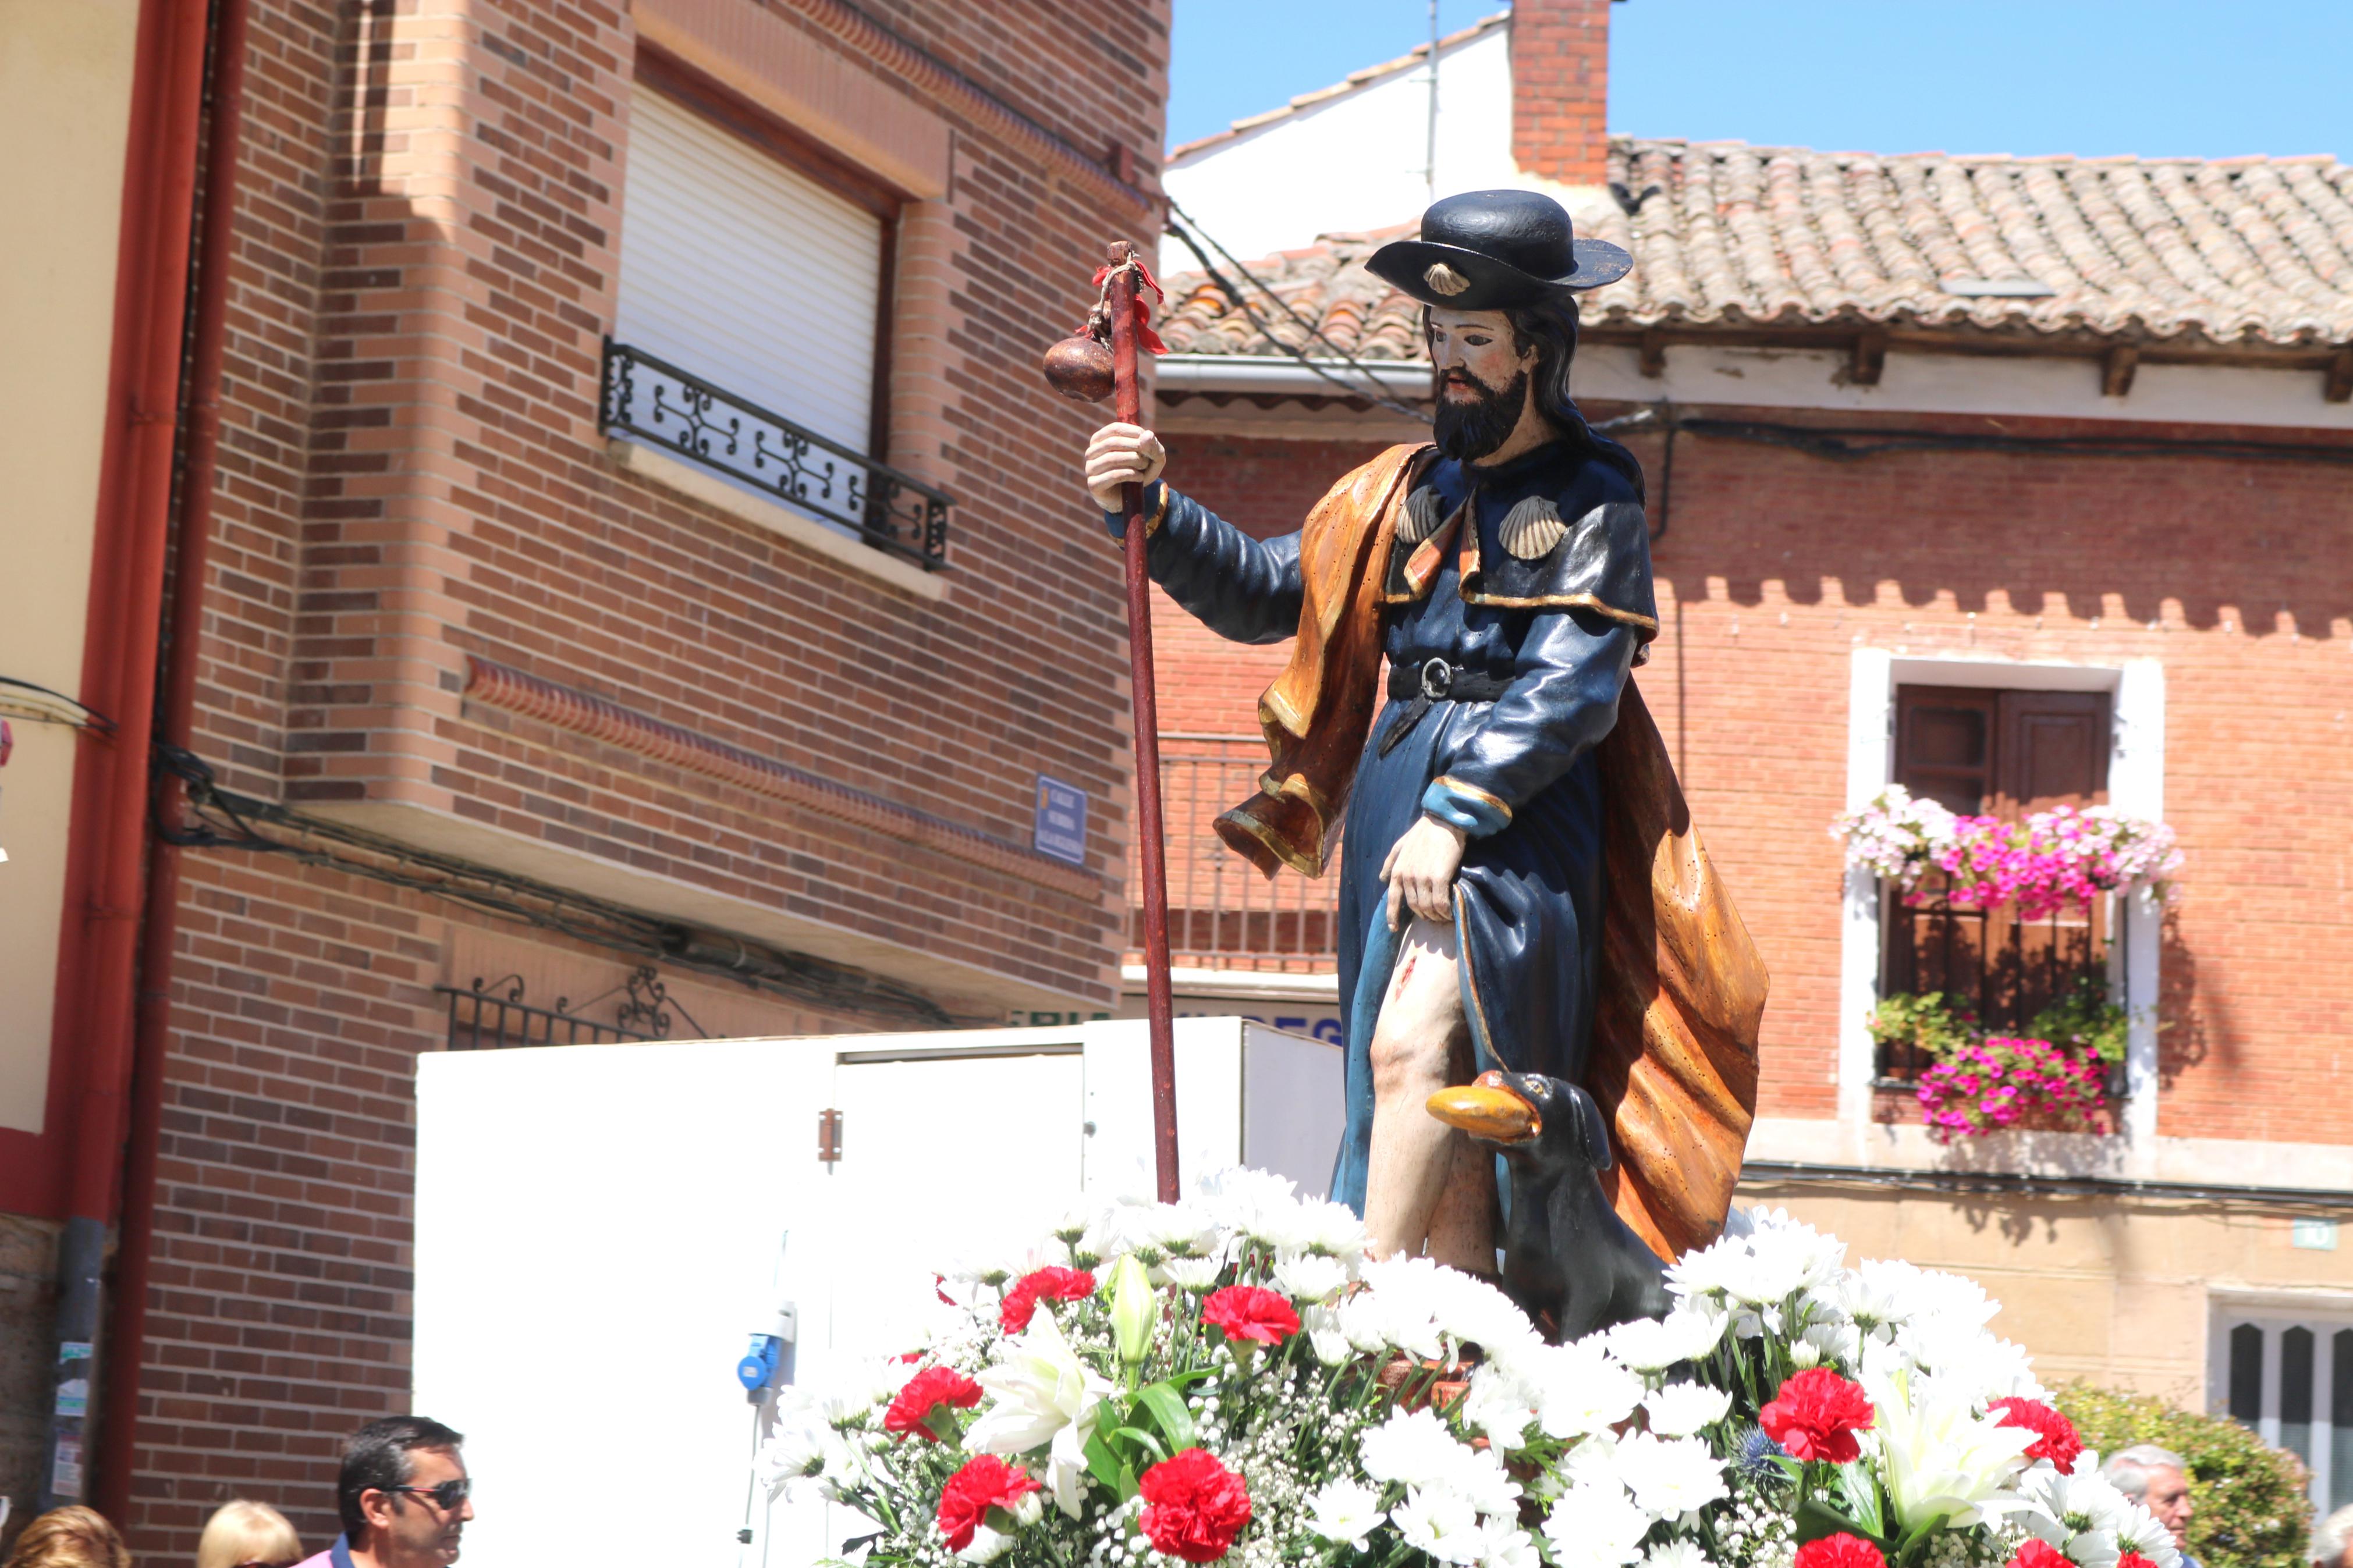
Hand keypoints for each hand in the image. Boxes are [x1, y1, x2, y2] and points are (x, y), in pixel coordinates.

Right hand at [1084, 422, 1165, 510]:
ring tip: (1144, 466)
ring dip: (1133, 460)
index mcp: (1100, 440)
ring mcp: (1090, 468)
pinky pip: (1113, 475)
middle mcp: (1091, 452)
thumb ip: (1152, 446)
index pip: (1115, 429)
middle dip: (1135, 447)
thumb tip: (1148, 435)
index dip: (1133, 432)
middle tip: (1148, 455)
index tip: (1149, 440)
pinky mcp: (1094, 484)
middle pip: (1112, 443)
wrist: (1129, 498)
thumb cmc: (1138, 471)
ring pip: (1111, 458)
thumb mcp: (1150, 458)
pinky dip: (1130, 474)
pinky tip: (1140, 477)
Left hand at [1380, 814, 1466, 930]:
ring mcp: (1423, 878)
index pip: (1392, 899)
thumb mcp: (1400, 844)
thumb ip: (1390, 861)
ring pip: (1427, 907)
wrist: (1444, 821)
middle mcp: (1407, 876)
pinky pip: (1441, 904)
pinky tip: (1451, 913)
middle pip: (1414, 906)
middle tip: (1433, 917)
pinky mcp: (1439, 878)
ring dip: (1436, 916)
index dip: (1392, 917)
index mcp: (1397, 870)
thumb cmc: (1424, 831)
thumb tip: (1381, 879)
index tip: (1394, 929)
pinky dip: (1446, 912)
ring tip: (1444, 917)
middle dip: (1423, 915)